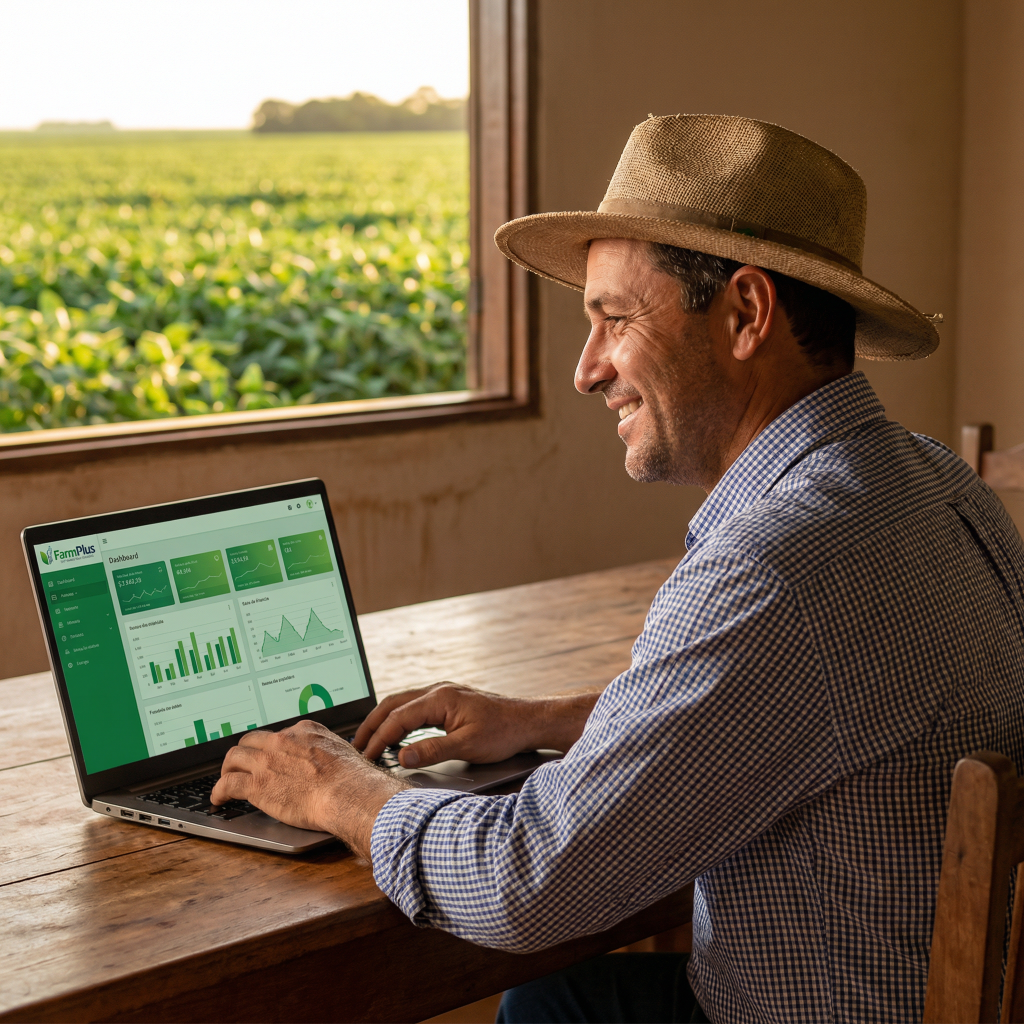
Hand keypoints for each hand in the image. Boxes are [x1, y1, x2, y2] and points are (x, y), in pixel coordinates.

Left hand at [211, 719, 407, 857]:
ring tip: (226, 780)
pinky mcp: (257, 785)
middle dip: (244, 753)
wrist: (348, 793)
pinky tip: (219, 799)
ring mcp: (267, 762)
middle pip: (251, 741)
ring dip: (228, 769)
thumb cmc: (353, 779)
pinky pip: (228, 784)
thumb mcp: (341, 752)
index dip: (270, 748)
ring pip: (233, 758)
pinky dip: (219, 791)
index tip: (269, 757)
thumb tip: (329, 763)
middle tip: (242, 766)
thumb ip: (326, 752)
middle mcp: (282, 741)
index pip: (278, 734)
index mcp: (304, 731)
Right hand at [352, 682, 597, 767]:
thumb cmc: (503, 733)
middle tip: (356, 746)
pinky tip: (396, 734)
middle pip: (393, 704)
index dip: (378, 738)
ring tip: (369, 740)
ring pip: (402, 703)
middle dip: (372, 725)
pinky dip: (399, 719)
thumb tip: (402, 757)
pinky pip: (415, 706)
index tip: (365, 757)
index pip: (398, 718)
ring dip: (384, 720)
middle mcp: (438, 690)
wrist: (527, 721)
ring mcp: (443, 693)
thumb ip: (433, 751)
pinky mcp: (449, 701)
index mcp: (440, 698)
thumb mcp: (468, 746)